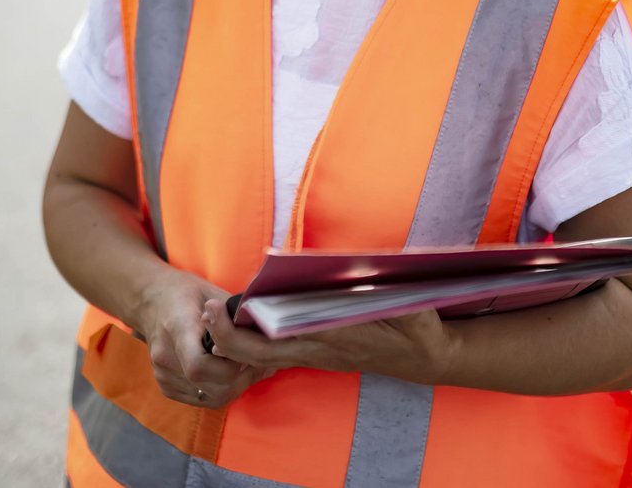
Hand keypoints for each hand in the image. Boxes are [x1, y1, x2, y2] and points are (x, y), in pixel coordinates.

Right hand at [133, 269, 273, 407]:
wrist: (151, 301)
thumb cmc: (185, 292)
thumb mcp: (212, 293)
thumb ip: (233, 317)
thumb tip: (263, 335)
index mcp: (177, 328)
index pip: (198, 365)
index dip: (229, 367)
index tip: (248, 352)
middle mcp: (165, 357)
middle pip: (209, 387)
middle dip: (241, 378)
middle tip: (261, 362)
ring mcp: (163, 375)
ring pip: (209, 398)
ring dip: (235, 386)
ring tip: (250, 366)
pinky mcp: (166, 386)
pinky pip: (202, 399)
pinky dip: (221, 389)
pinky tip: (232, 372)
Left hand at [201, 299, 455, 383]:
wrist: (425, 359)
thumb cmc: (418, 330)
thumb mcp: (414, 312)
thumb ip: (391, 295)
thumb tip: (368, 272)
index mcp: (335, 339)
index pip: (285, 338)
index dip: (252, 327)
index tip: (228, 306)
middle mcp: (320, 350)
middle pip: (262, 354)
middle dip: (228, 337)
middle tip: (205, 310)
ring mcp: (316, 355)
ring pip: (265, 357)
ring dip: (235, 340)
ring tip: (212, 312)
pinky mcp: (317, 353)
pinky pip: (276, 354)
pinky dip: (253, 341)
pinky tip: (238, 322)